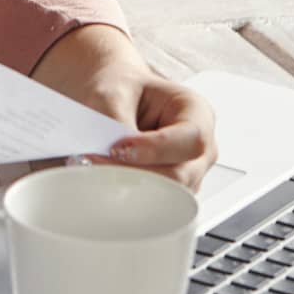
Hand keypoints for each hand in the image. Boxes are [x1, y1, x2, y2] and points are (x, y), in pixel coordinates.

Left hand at [31, 24, 218, 189]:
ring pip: (167, 196)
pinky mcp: (170, 192)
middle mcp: (200, 148)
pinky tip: (102, 179)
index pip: (190, 139)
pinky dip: (126, 194)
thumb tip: (110, 155)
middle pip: (181, 175)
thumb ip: (115, 121)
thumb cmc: (123, 90)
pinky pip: (153, 203)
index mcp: (197, 113)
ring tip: (93, 167)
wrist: (115, 100)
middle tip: (94, 162)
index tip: (118, 147)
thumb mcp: (114, 93)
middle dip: (136, 173)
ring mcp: (189, 174)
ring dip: (128, 186)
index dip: (156, 149)